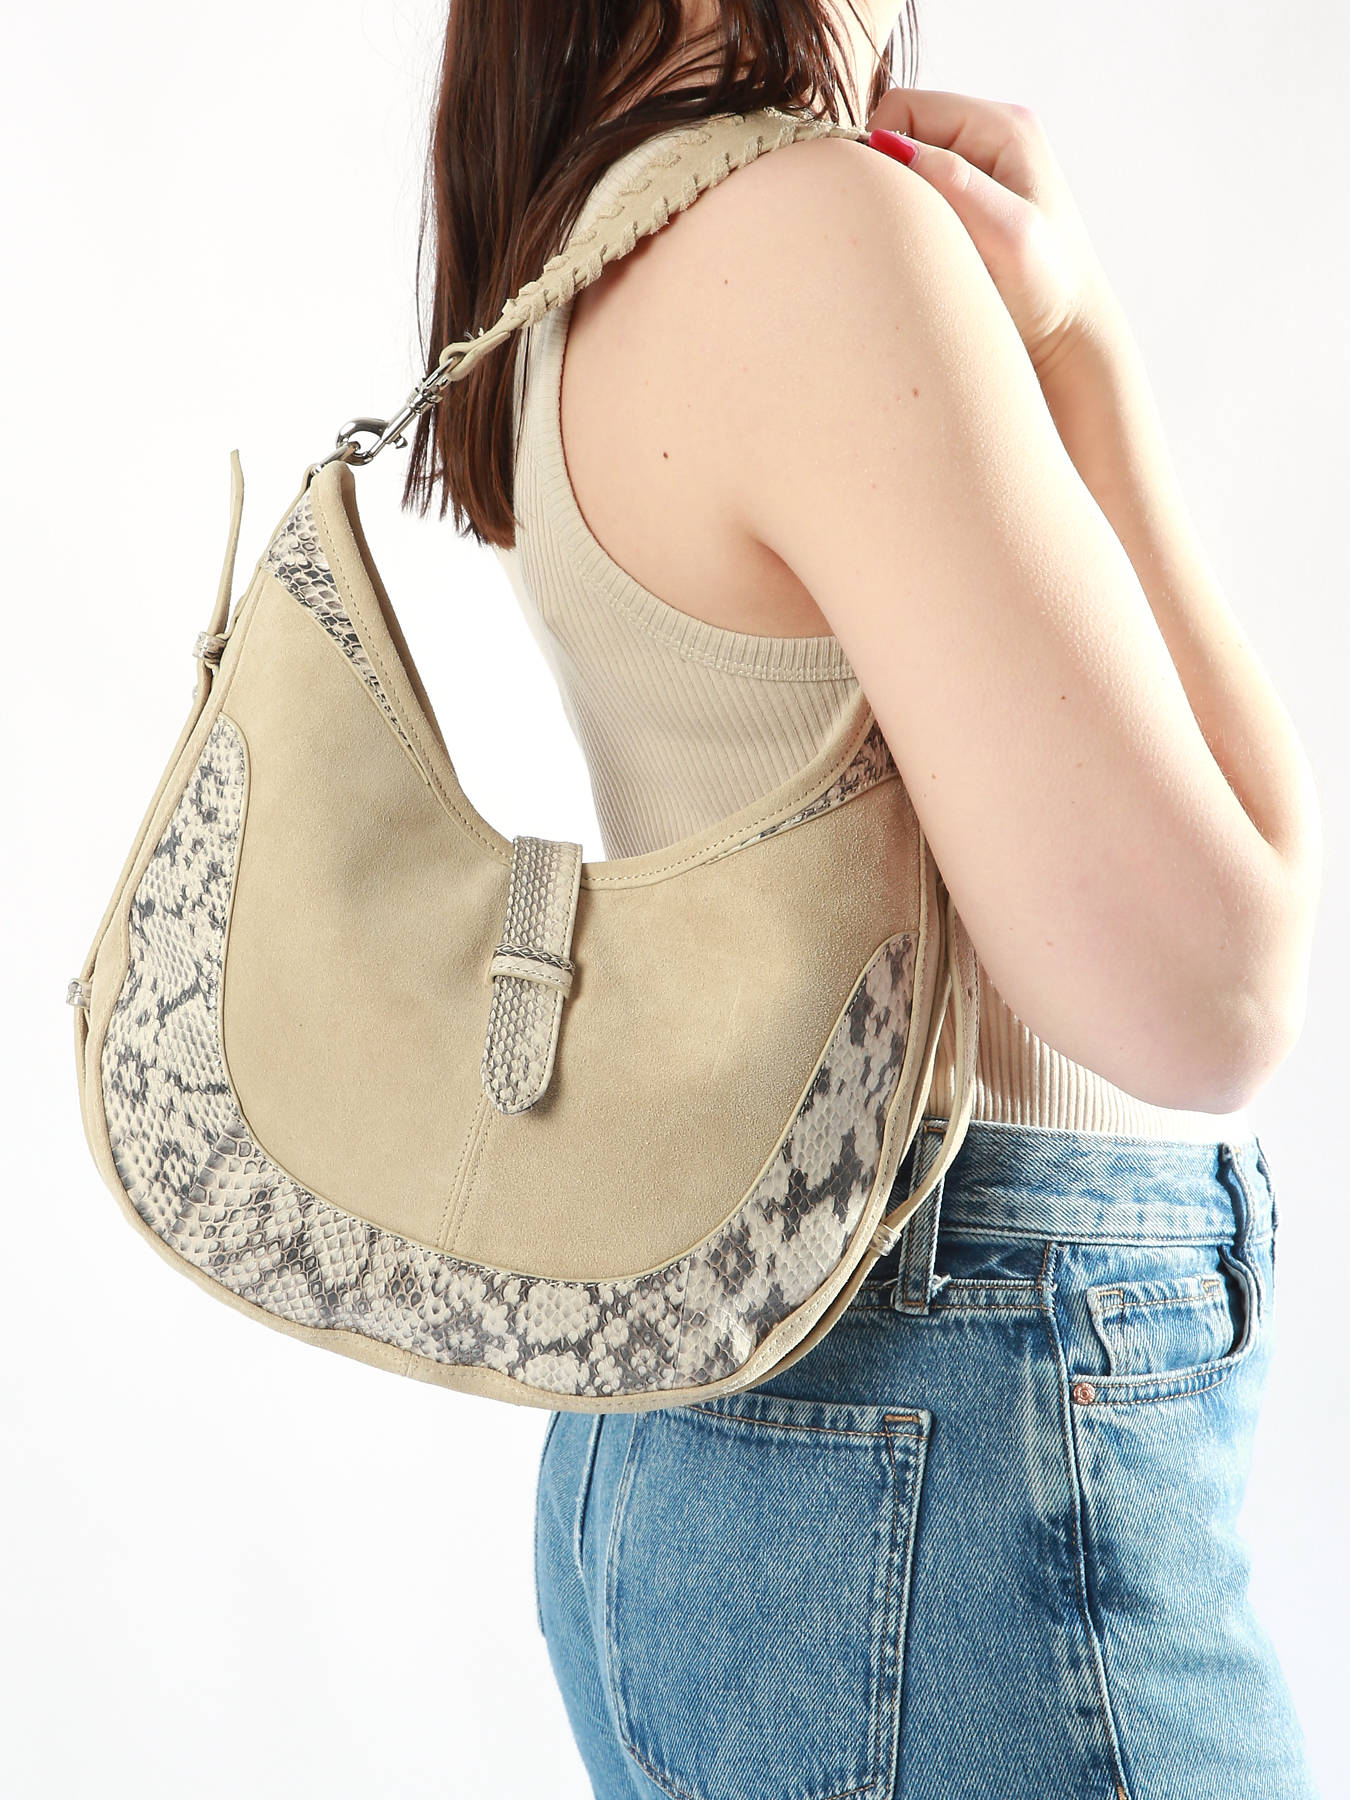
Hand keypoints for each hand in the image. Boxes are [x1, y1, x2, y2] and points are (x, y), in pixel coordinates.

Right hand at [865, 88, 1122, 376]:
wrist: (1071, 337)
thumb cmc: (1047, 290)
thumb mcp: (1005, 234)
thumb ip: (955, 184)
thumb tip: (891, 146)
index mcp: (1004, 126)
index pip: (906, 108)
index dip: (877, 149)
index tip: (880, 208)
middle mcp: (994, 134)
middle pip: (905, 130)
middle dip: (889, 176)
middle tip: (899, 233)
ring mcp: (986, 166)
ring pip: (911, 163)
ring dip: (901, 202)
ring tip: (919, 246)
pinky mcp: (977, 199)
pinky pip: (924, 191)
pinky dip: (913, 218)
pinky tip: (928, 252)